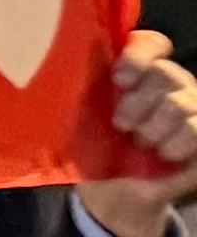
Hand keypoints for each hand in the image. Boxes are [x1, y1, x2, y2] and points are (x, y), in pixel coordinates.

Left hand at [78, 31, 196, 236]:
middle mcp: (171, 84)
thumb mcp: (82, 112)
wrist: (117, 192)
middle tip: (120, 124)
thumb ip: (82, 85)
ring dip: (153, 126)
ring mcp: (192, 108)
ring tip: (140, 142)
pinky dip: (176, 142)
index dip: (139, 54)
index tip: (118, 79)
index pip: (151, 43)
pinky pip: (195, 128)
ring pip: (180, 102)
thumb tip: (54, 62)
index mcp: (140, 71)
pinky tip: (163, 153)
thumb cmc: (94, 144)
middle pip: (165, 72)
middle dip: (137, 102)